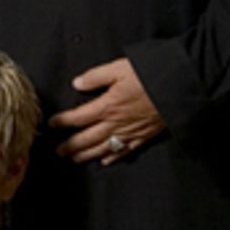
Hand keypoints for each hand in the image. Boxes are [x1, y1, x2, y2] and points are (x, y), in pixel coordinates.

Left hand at [49, 58, 165, 164]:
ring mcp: (130, 132)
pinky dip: (114, 157)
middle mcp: (116, 123)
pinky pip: (125, 151)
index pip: (78, 117)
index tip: (51, 124)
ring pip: (103, 148)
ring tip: (74, 159)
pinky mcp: (144, 136)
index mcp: (107, 106)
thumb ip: (95, 77)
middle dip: (71, 146)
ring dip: (87, 155)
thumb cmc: (148, 75)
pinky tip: (105, 161)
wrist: (178, 87)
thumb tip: (76, 83)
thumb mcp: (118, 68)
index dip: (63, 122)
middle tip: (58, 151)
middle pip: (87, 138)